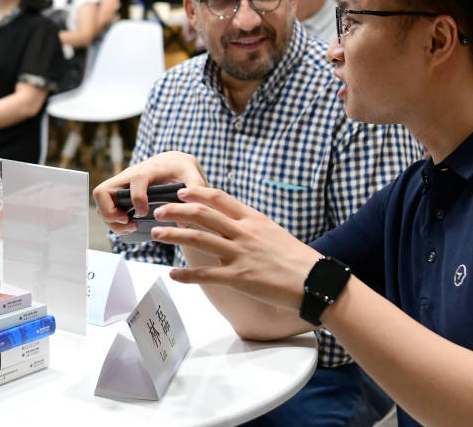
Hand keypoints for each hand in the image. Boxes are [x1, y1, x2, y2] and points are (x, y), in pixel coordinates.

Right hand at [92, 151, 208, 234]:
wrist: (172, 161)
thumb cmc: (180, 168)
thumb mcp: (192, 175)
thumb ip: (194, 192)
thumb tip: (185, 220)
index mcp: (147, 170)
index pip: (135, 180)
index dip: (137, 198)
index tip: (144, 213)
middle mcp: (128, 176)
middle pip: (103, 192)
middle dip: (110, 213)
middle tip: (128, 223)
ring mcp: (121, 185)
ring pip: (101, 202)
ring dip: (110, 220)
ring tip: (130, 227)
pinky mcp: (119, 193)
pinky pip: (105, 207)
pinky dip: (113, 220)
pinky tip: (129, 226)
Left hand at [151, 186, 318, 309]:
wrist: (316, 281)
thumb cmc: (298, 259)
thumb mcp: (273, 233)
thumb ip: (251, 226)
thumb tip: (231, 222)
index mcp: (253, 219)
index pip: (219, 198)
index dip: (197, 192)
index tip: (181, 191)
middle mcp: (244, 233)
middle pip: (203, 214)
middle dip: (176, 210)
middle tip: (158, 210)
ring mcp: (241, 255)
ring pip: (199, 239)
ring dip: (173, 235)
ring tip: (155, 233)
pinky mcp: (240, 279)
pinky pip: (206, 275)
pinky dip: (186, 275)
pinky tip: (172, 275)